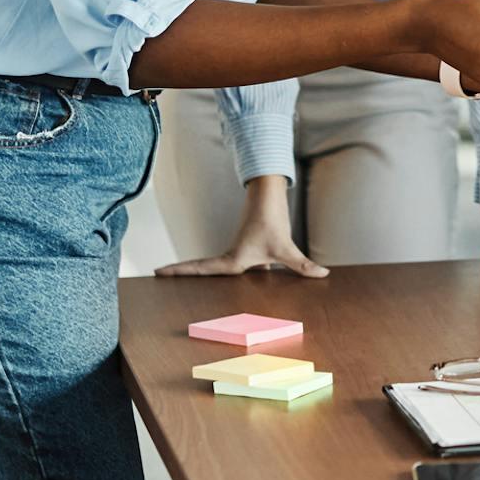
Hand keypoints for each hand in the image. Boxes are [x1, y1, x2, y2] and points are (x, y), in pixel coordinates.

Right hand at [156, 176, 327, 277]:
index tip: (157, 272)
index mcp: (233, 260)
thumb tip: (323, 274)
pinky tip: (225, 284)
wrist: (270, 196)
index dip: (179, 272)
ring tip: (171, 277)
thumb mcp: (286, 248)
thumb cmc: (272, 220)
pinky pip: (231, 267)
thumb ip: (302, 265)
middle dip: (181, 274)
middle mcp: (231, 258)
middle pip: (201, 270)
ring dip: (195, 273)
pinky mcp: (249, 251)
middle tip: (157, 275)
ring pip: (214, 268)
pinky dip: (222, 274)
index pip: (201, 269)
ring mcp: (238, 254)